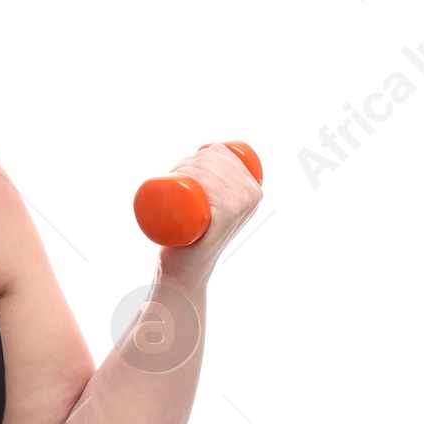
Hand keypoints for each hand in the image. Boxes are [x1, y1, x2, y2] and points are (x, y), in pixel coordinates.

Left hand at [155, 141, 261, 292]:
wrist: (184, 271)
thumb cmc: (193, 238)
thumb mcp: (212, 209)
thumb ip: (218, 188)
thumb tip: (210, 156)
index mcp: (253, 189)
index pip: (221, 153)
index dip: (197, 153)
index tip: (180, 170)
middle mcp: (252, 195)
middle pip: (212, 159)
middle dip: (186, 160)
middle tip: (170, 178)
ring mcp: (240, 206)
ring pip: (207, 169)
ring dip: (184, 166)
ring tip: (171, 180)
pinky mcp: (226, 217)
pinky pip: (212, 186)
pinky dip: (195, 176)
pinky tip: (182, 178)